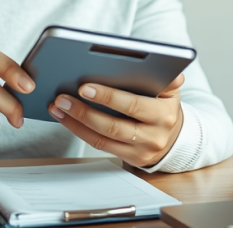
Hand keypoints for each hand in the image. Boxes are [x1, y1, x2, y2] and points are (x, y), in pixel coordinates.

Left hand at [48, 74, 184, 167]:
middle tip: (63, 97)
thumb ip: (168, 79)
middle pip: (114, 125)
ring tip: (58, 106)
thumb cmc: (164, 107)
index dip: (108, 97)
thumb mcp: (170, 91)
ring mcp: (141, 150)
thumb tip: (172, 72)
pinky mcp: (130, 159)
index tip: (85, 87)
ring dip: (76, 122)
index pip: (133, 105)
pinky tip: (66, 118)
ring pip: (103, 137)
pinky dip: (80, 131)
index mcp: (164, 113)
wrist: (174, 137)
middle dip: (85, 111)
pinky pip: (100, 145)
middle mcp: (154, 135)